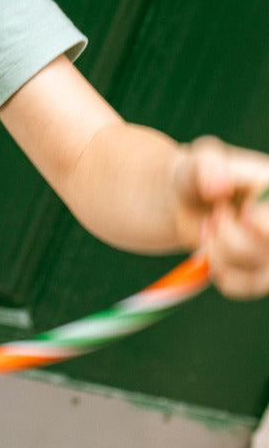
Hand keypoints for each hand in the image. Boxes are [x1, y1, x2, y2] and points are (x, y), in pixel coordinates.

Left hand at [174, 137, 268, 298]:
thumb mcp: (198, 161)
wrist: (187, 202)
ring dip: (220, 254)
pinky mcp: (263, 273)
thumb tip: (219, 187)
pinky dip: (221, 272)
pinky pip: (245, 286)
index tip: (246, 217)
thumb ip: (208, 167)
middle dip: (229, 237)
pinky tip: (213, 251)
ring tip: (211, 230)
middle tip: (214, 216)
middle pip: (265, 249)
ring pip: (254, 270)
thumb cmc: (198, 176)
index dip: (266, 224)